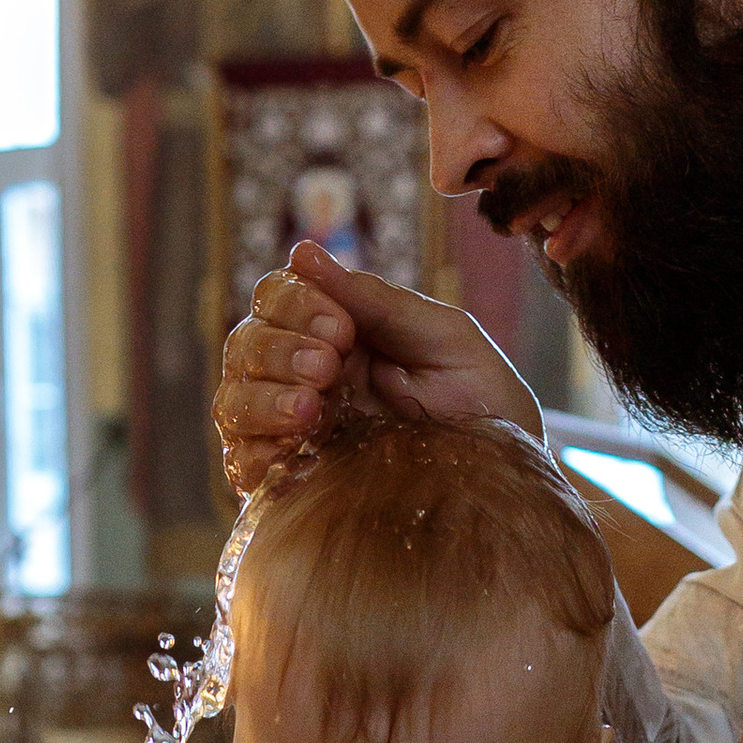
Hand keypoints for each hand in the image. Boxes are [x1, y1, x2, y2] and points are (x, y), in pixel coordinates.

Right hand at [214, 243, 540, 497]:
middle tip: (328, 368)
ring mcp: (295, 432)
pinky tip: (293, 451)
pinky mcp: (292, 485)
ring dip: (261, 398)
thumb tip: (302, 251)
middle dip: (278, 350)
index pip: (278, 299)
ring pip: (233, 400)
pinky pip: (243, 462)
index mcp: (339, 335)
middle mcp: (305, 379)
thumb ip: (376, 300)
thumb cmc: (487, 407)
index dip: (296, 304)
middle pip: (246, 345)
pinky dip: (256, 451)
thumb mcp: (445, 339)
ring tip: (311, 411)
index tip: (342, 328)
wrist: (509, 491)